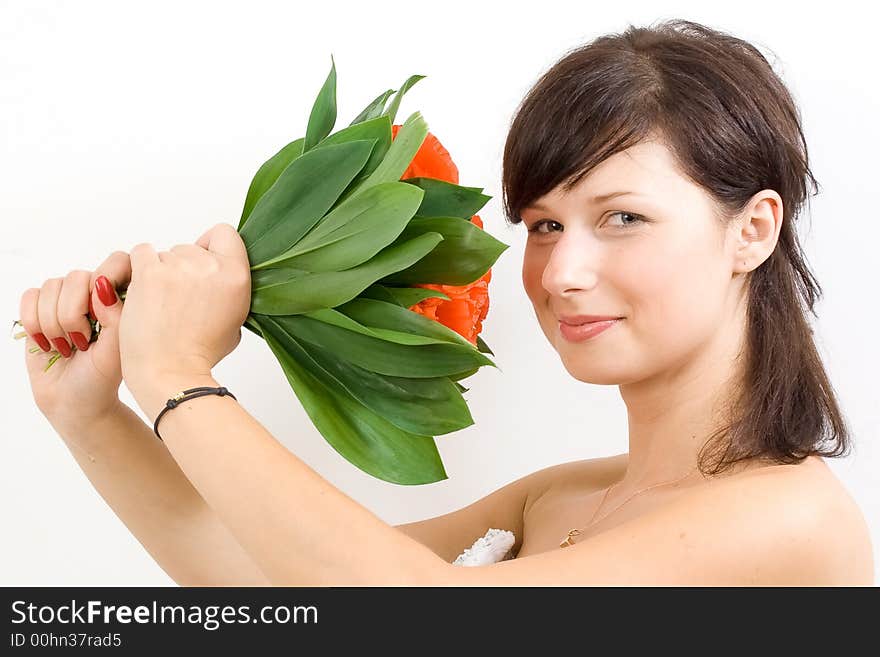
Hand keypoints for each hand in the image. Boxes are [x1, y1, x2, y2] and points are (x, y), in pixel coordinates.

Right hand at [18, 251, 131, 433]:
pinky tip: (48, 343)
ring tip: (68, 346)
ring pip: (51, 287)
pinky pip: (29, 297)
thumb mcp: (118, 351)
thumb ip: (117, 317)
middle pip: (77, 277)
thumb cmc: (101, 378)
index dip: (106, 278)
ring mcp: (66, 300)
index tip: (100, 311)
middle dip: (73, 314)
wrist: (74, 401)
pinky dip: (34, 322)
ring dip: (53, 322)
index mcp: (122, 298)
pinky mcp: (40, 309)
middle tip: (83, 342)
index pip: (117, 261)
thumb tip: (101, 286)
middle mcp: (94, 294)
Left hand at [119, 223, 250, 408]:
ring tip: (160, 304)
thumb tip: (217, 275)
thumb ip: (229, 291)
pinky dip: (139, 268)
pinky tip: (142, 291)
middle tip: (179, 298)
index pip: (225, 234)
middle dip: (184, 268)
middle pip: (191, 247)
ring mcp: (179, 267)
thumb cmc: (200, 353)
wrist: (171, 372)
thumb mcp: (235, 321)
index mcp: (237, 277)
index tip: (204, 265)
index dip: (213, 247)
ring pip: (165, 253)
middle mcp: (211, 267)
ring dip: (160, 272)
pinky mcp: (149, 272)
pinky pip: (142, 253)